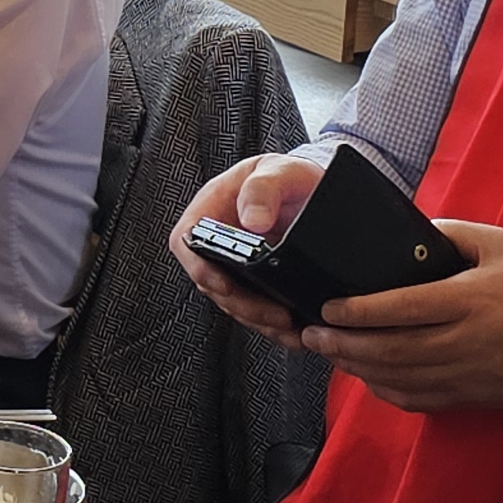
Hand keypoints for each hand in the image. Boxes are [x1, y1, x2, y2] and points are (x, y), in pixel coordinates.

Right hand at [170, 154, 322, 349]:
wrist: (315, 188)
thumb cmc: (292, 174)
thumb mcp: (281, 171)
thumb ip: (263, 189)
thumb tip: (252, 220)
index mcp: (211, 207)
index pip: (187, 242)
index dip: (201, 268)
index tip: (226, 286)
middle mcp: (216, 239)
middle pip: (211, 281)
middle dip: (241, 305)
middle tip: (275, 316)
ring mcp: (234, 262)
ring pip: (232, 301)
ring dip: (257, 320)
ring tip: (289, 329)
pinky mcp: (254, 279)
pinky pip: (253, 306)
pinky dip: (271, 322)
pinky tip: (294, 331)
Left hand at [297, 221, 502, 415]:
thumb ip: (452, 234)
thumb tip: (406, 233)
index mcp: (471, 301)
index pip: (403, 309)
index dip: (358, 311)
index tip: (327, 307)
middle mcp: (464, 343)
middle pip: (390, 350)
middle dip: (343, 344)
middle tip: (310, 334)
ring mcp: (466, 376)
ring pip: (398, 379)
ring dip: (356, 368)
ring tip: (328, 352)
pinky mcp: (469, 398)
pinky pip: (416, 401)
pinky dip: (384, 391)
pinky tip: (366, 376)